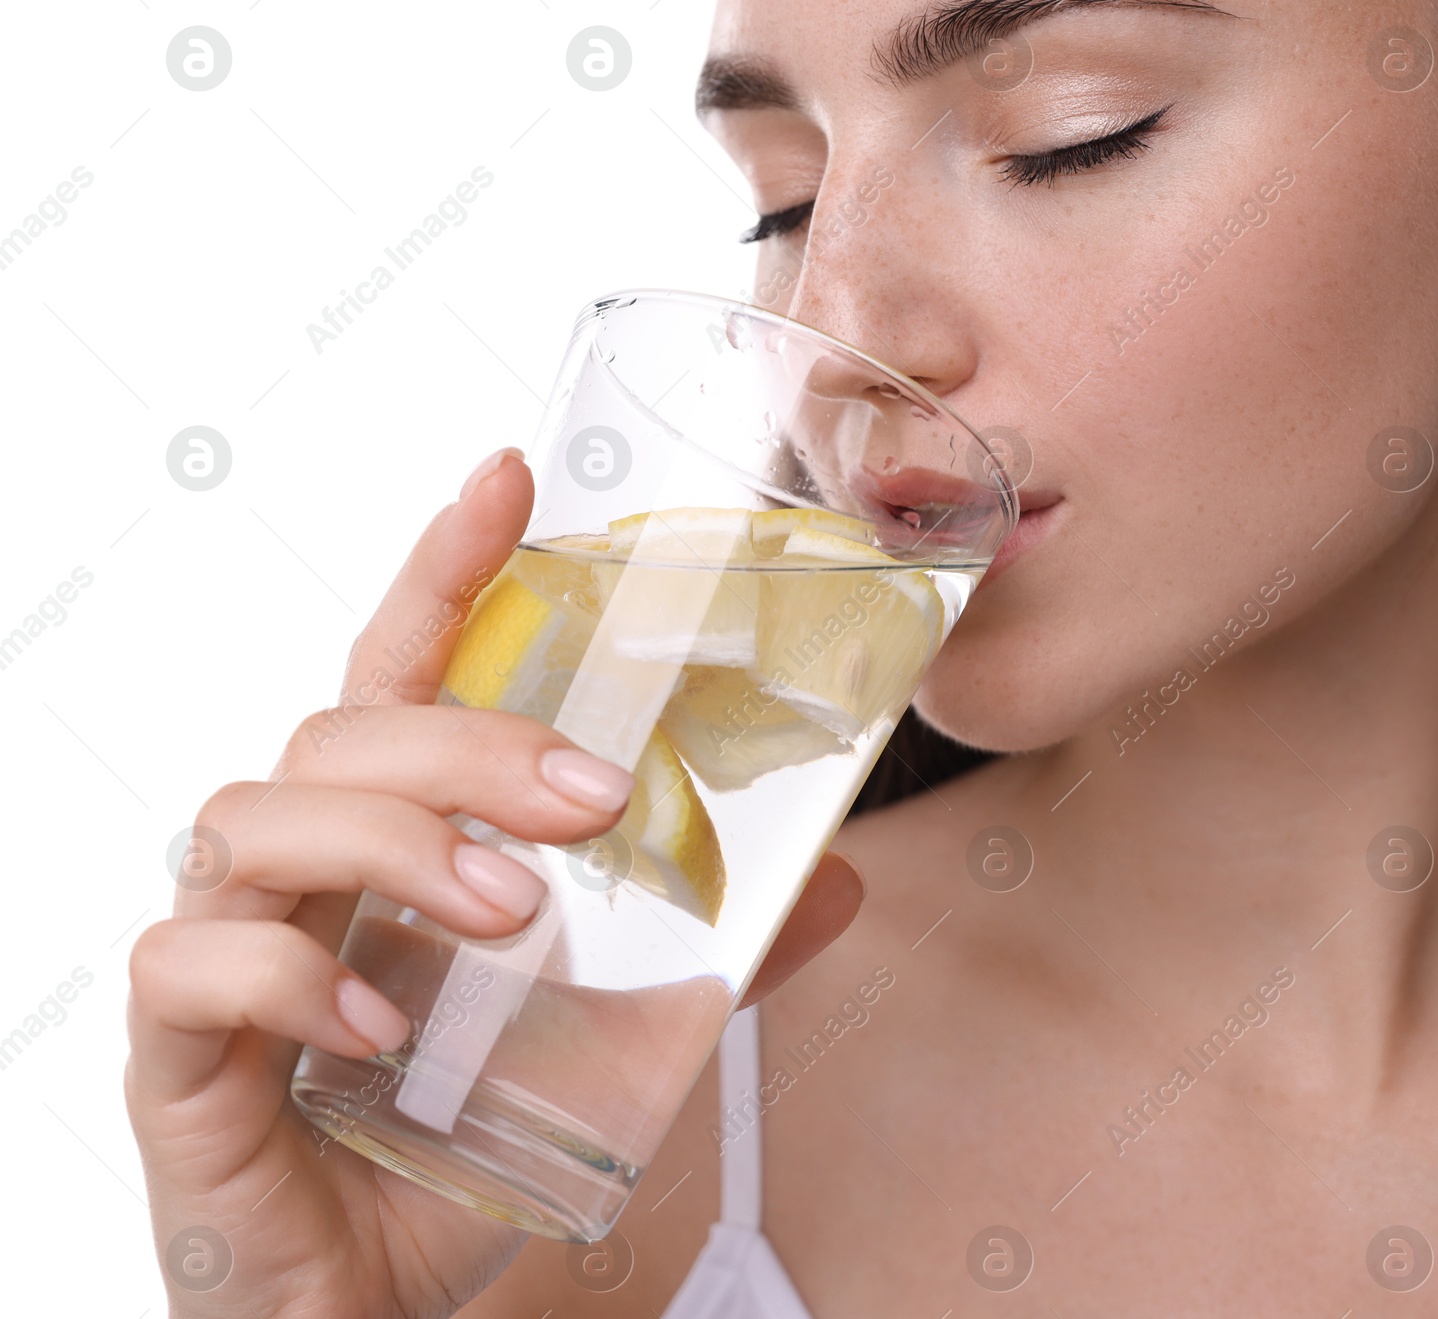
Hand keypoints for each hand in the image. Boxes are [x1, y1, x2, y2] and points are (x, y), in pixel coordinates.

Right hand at [125, 449, 862, 1316]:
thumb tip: (838, 877)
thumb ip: (712, 953)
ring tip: (506, 914)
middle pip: (344, 731)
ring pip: (254, 817)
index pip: (404, 670)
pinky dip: (287, 973)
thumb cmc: (470, 1141)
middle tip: (590, 800)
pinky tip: (380, 1022)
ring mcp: (228, 949)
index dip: (448, 568)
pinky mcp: (176, 1051)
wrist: (376, 1304)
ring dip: (395, 842)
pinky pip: (190, 967)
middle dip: (469, 742)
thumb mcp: (620, 1033)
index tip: (511, 477)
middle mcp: (305, 869)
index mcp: (396, 838)